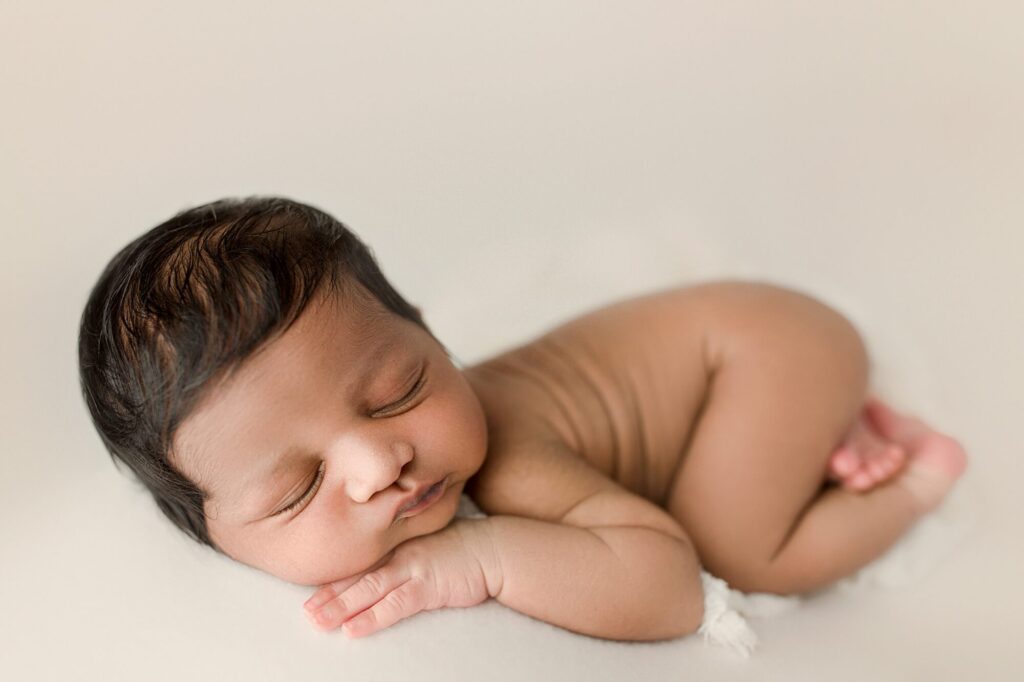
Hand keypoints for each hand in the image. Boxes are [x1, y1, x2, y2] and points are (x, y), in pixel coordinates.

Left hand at [303, 518, 496, 637]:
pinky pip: (395, 605)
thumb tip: (382, 570)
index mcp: (396, 547)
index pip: (358, 565)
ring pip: (368, 590)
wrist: (492, 549)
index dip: (333, 581)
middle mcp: (399, 555)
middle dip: (329, 596)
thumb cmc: (461, 549)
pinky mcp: (428, 586)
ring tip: (318, 622)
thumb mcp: (426, 546)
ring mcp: (412, 569)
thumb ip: (404, 555)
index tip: (310, 596)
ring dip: (341, 607)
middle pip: (357, 577)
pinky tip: (354, 629)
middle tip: (305, 614)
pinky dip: (372, 617)